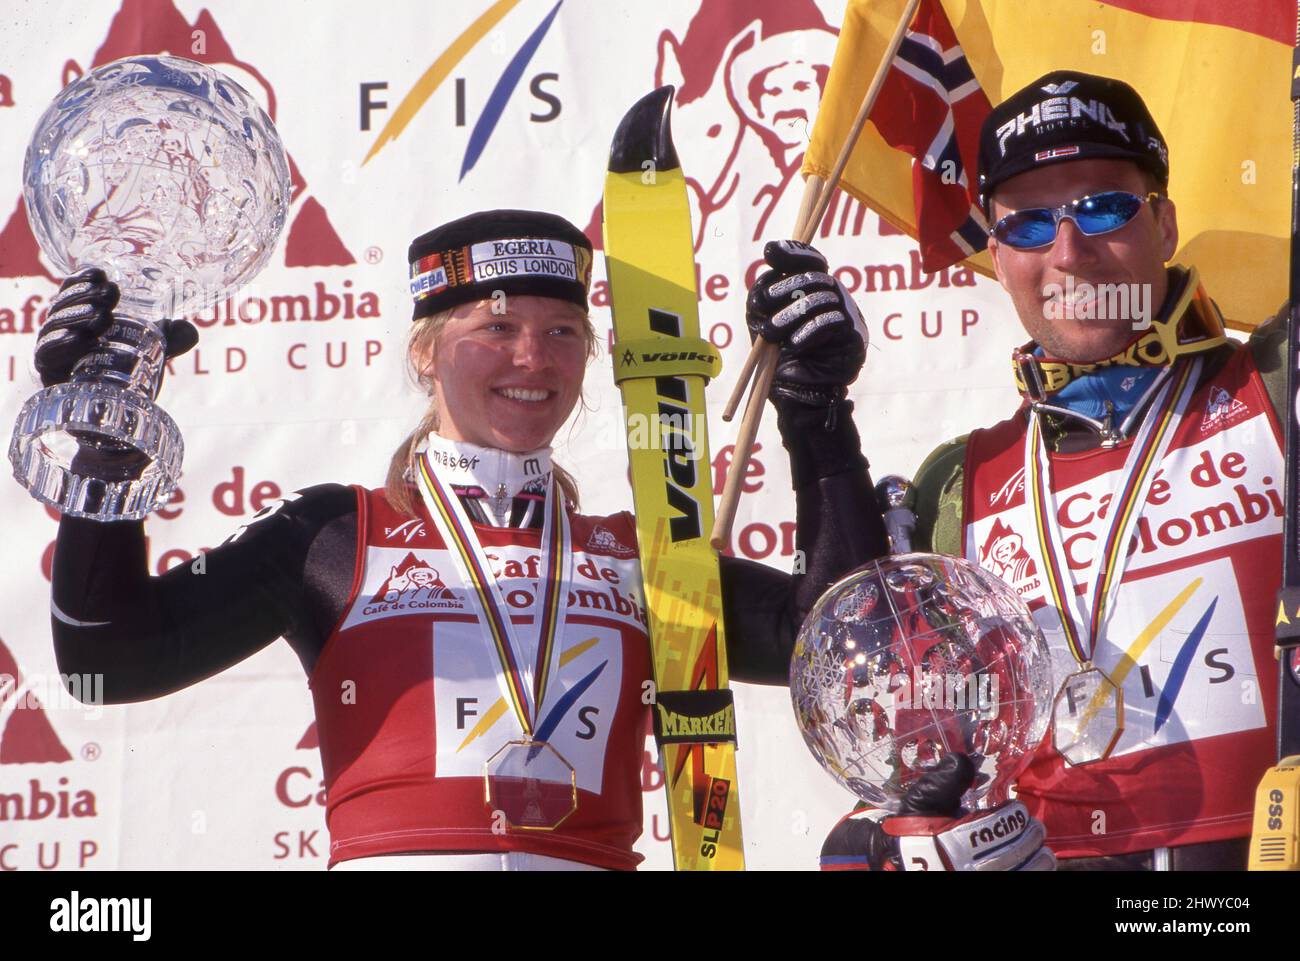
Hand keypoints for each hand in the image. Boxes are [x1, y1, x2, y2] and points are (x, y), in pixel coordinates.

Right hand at [35, 268, 198, 387]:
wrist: (114, 420)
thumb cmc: (127, 378)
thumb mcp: (150, 354)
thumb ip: (170, 341)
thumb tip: (190, 330)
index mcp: (79, 320)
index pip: (72, 293)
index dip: (82, 280)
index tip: (100, 274)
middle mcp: (60, 334)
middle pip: (62, 306)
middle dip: (85, 295)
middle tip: (111, 293)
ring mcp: (51, 354)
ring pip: (54, 326)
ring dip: (77, 315)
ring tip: (103, 316)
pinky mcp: (47, 375)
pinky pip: (46, 355)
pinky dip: (62, 343)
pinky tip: (80, 338)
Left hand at [745, 240, 865, 406]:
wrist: (798, 392)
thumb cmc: (778, 355)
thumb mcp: (763, 319)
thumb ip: (764, 291)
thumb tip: (770, 260)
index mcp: (814, 289)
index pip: (810, 258)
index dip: (793, 252)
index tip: (770, 253)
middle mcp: (834, 297)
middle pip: (813, 276)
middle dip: (782, 289)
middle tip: (763, 308)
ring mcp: (848, 315)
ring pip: (821, 298)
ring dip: (790, 316)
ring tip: (773, 335)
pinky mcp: (855, 337)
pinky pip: (831, 322)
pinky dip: (808, 332)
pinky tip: (795, 344)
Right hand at [820, 753, 1055, 870]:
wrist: (903, 864)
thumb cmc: (913, 834)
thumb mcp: (923, 802)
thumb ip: (943, 781)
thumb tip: (961, 759)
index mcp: (962, 841)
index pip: (1002, 825)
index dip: (1014, 814)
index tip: (1015, 808)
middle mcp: (979, 866)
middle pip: (1020, 848)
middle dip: (1031, 833)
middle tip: (1032, 825)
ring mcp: (986, 877)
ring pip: (1029, 869)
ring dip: (1039, 857)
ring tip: (1039, 848)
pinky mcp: (992, 886)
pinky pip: (1025, 878)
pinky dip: (1032, 871)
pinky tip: (1033, 865)